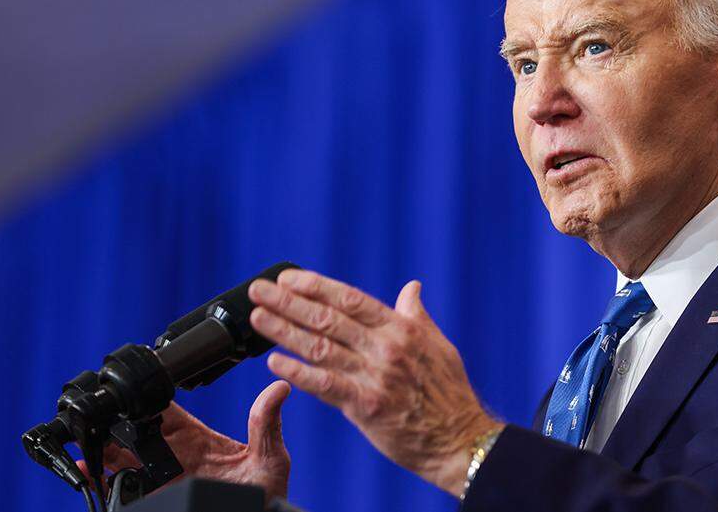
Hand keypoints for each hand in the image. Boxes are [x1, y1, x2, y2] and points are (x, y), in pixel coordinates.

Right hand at [80, 380, 291, 499]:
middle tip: (95, 424)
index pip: (164, 413)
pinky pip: (129, 492)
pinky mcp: (163, 497)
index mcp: (198, 439)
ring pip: (125, 462)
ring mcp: (167, 480)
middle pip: (136, 436)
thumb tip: (279, 388)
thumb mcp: (269, 458)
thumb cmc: (268, 496)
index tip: (128, 394)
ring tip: (87, 450)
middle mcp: (178, 458)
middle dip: (115, 429)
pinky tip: (97, 478)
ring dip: (104, 454)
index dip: (144, 402)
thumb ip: (266, 424)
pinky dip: (109, 484)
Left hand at [248, 269, 502, 496]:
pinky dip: (298, 372)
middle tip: (260, 289)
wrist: (459, 439)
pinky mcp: (366, 406)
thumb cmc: (449, 393)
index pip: (350, 299)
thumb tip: (412, 287)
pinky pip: (325, 385)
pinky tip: (274, 361)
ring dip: (284, 330)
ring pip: (320, 347)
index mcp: (402, 328)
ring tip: (258, 318)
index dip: (316, 285)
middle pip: (328, 318)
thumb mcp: (438, 344)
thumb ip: (416, 315)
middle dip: (289, 301)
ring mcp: (376, 376)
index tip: (288, 277)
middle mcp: (387, 347)